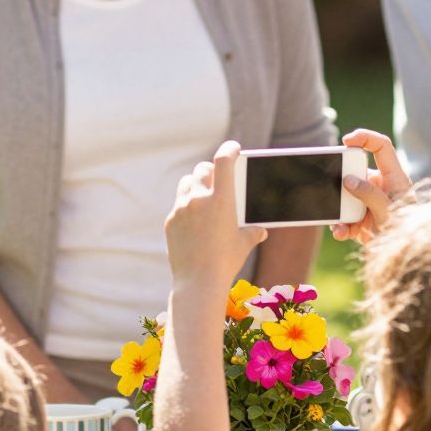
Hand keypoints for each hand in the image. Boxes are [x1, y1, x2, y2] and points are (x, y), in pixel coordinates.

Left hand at [165, 140, 265, 288]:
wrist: (198, 282)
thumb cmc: (226, 262)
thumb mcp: (243, 244)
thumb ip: (252, 232)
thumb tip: (260, 231)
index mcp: (222, 200)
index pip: (223, 161)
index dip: (229, 150)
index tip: (233, 148)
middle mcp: (199, 199)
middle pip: (202, 170)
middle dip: (211, 170)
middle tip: (216, 175)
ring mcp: (182, 209)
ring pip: (186, 184)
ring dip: (195, 184)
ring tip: (202, 193)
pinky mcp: (171, 221)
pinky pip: (178, 205)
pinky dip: (186, 206)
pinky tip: (193, 219)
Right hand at [332, 129, 412, 245]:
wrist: (406, 260)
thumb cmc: (407, 232)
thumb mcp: (389, 211)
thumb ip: (369, 194)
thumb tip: (348, 180)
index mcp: (394, 178)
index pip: (381, 147)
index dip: (365, 138)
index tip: (347, 140)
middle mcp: (380, 188)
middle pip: (355, 172)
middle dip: (342, 182)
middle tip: (336, 191)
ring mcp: (369, 204)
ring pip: (345, 197)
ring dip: (338, 209)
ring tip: (338, 222)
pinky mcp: (361, 221)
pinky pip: (343, 218)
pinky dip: (339, 225)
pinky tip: (340, 232)